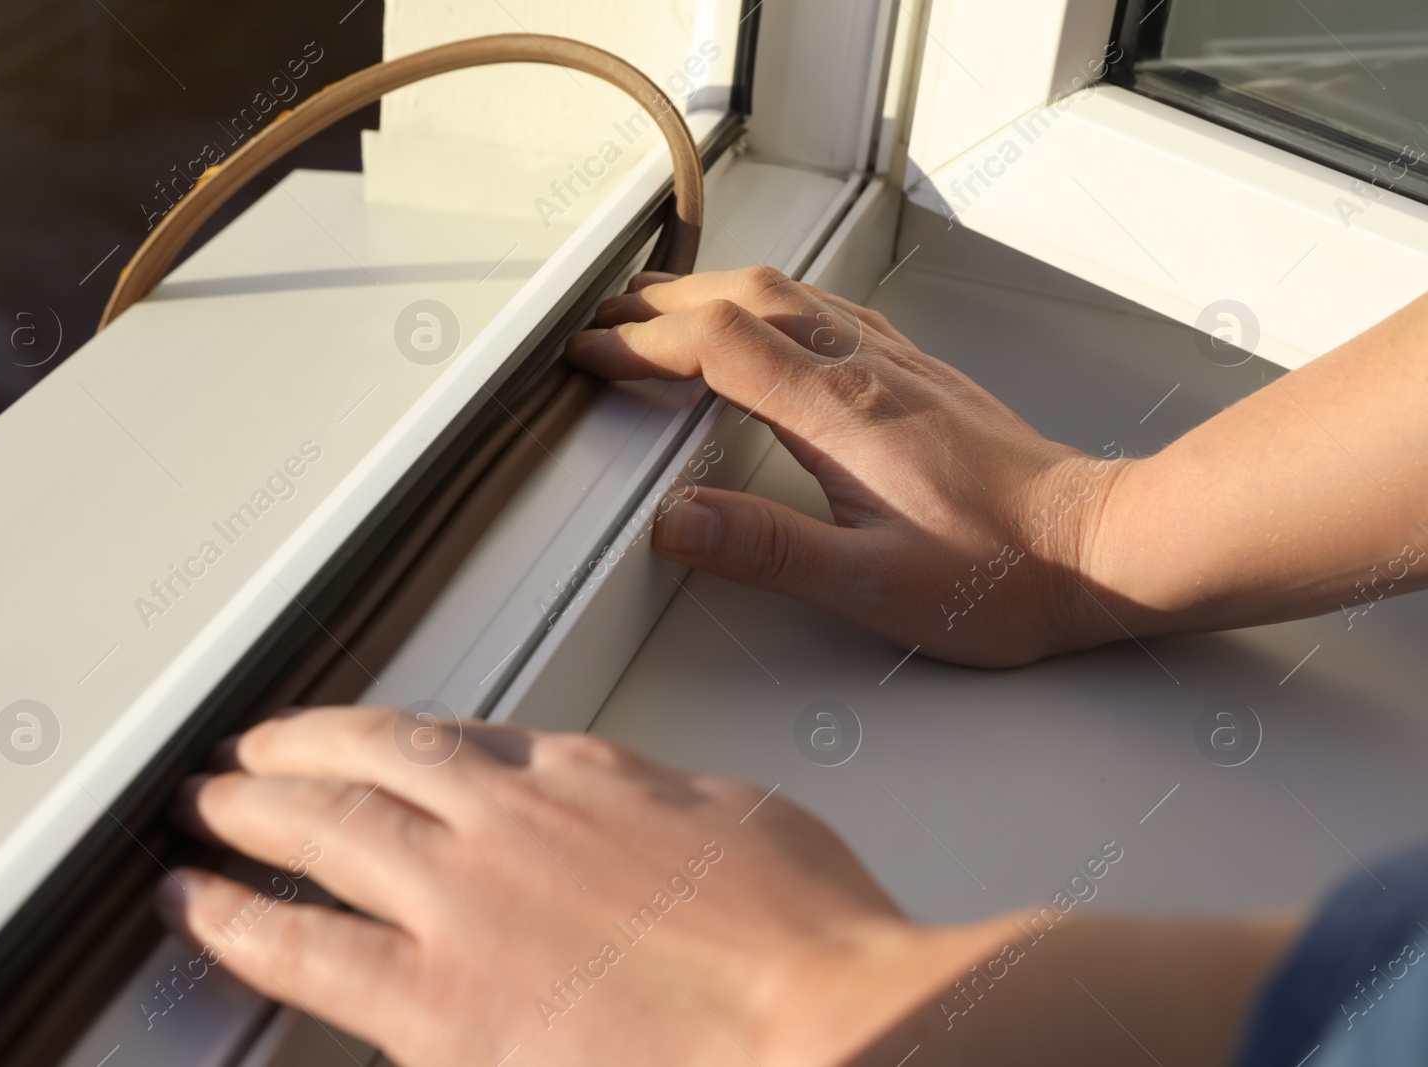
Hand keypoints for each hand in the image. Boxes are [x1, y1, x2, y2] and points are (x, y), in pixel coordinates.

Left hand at [159, 707, 991, 1065]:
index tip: (365, 741)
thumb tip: (638, 815)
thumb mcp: (744, 824)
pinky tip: (196, 908)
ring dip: (250, 809)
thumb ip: (664, 811)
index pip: (462, 735)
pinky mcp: (440, 1001)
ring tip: (203, 804)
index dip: (394, 737)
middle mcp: (513, 817)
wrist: (822, 1024)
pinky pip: (305, 950)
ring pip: (325, 827)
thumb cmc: (809, 939)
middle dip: (295, 752)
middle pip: (372, 758)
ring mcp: (467, 900)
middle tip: (246, 753)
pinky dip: (236, 922)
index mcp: (589, 775)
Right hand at [565, 266, 1132, 666]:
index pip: (719, 347)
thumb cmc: (1003, 575)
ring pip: (789, 292)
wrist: (1103, 547)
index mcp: (841, 414)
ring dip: (715, 292)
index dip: (643, 345)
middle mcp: (867, 370)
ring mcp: (898, 364)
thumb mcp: (874, 586)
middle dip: (664, 303)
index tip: (593, 355)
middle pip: (746, 298)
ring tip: (664, 308)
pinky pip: (832, 309)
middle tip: (606, 321)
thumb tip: (677, 524)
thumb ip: (769, 550)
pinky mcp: (922, 374)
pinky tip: (773, 320)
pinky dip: (776, 301)